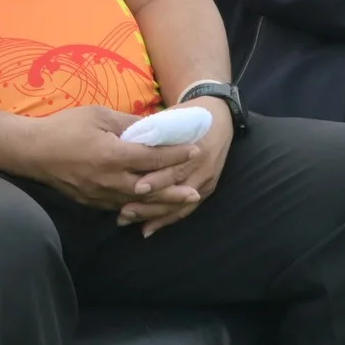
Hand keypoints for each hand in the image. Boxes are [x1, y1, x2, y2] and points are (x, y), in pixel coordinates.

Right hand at [12, 105, 197, 210]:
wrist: (31, 151)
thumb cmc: (64, 127)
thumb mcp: (98, 115)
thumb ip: (127, 123)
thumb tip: (152, 127)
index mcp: (111, 155)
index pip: (152, 157)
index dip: (175, 154)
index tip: (194, 150)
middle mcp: (108, 179)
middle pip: (150, 188)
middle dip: (175, 189)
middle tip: (196, 191)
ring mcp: (99, 194)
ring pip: (138, 202)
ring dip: (161, 203)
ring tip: (180, 203)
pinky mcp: (91, 202)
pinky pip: (120, 206)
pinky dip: (139, 207)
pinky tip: (149, 206)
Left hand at [118, 100, 235, 236]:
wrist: (221, 117)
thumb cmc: (190, 115)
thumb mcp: (173, 117)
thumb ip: (153, 131)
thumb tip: (123, 139)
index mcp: (195, 147)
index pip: (175, 167)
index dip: (156, 179)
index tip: (135, 187)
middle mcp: (203, 168)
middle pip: (175, 191)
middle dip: (148, 203)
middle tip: (123, 212)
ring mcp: (207, 181)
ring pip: (178, 205)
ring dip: (153, 215)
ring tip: (127, 219)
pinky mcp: (207, 190)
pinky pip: (186, 211)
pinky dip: (166, 221)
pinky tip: (147, 230)